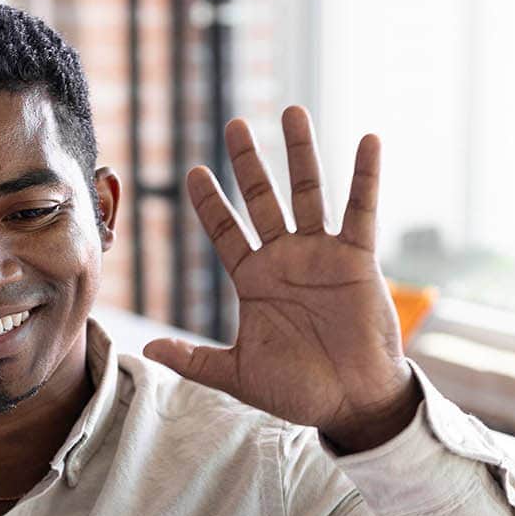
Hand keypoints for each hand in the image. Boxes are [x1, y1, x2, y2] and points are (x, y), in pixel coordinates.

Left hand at [142, 107, 420, 453]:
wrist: (351, 404)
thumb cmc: (298, 390)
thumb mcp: (238, 376)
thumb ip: (195, 360)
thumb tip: (147, 350)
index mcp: (254, 281)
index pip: (225, 231)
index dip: (209, 203)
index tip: (192, 171)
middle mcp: (285, 259)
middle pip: (262, 199)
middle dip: (248, 163)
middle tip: (234, 124)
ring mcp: (322, 255)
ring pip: (308, 193)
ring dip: (301, 153)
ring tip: (292, 111)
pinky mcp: (358, 259)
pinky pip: (362, 211)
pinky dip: (366, 177)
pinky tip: (367, 141)